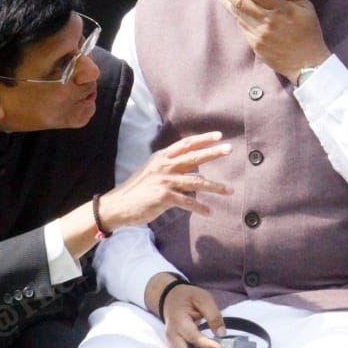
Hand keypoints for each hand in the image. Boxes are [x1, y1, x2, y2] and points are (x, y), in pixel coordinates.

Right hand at [97, 132, 232, 229]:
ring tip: (229, 190)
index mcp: (161, 157)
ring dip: (215, 187)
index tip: (219, 135)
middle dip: (213, 152)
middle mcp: (164, 166)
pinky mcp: (164, 197)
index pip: (185, 144)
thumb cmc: (136, 190)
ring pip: (196, 182)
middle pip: (194, 157)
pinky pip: (188, 202)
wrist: (117, 205)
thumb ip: (167, 165)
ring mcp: (164, 181)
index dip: (202, 139)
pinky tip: (209, 212)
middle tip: (229, 148)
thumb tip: (186, 164)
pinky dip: (200, 208)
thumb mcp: (150, 170)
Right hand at [146, 275, 233, 347]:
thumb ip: (213, 315)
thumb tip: (221, 333)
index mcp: (178, 321)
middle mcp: (173, 335)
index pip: (193, 337)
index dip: (207, 346)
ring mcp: (173, 343)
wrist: (170, 299)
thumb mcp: (203, 298)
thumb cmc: (185, 297)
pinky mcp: (177, 347)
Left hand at [211, 0, 330, 82]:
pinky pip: (242, 27)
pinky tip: (231, 8)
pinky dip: (236, 16)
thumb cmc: (309, 34)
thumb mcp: (307, 10)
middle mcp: (268, 21)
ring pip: (238, 15)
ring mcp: (259, 34)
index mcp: (282, 10)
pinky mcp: (255, 44)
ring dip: (226, 2)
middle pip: (241, 2)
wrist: (306, 63)